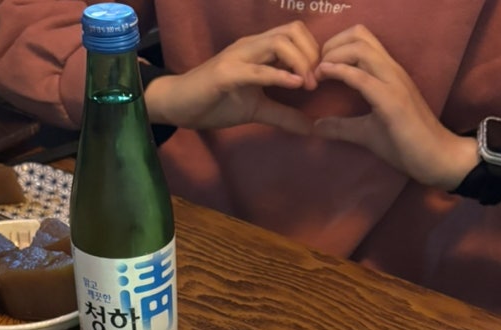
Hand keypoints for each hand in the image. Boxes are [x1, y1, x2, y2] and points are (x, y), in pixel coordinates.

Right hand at [145, 21, 319, 134]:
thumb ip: (283, 115)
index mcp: (260, 49)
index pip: (295, 34)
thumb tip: (310, 127)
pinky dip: (278, 75)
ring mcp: (238, 57)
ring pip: (278, 43)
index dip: (313, 52)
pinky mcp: (225, 74)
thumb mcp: (256, 110)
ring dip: (299, 62)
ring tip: (308, 85)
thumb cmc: (215, 102)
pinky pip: (256, 70)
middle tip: (317, 82)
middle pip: (292, 31)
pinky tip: (295, 85)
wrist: (179, 105)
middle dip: (312, 54)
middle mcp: (251, 46)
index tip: (320, 78)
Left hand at [312, 25, 477, 187]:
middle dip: (330, 45)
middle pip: (359, 35)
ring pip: (360, 49)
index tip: (318, 68)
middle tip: (314, 67)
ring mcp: (393, 83)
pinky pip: (362, 78)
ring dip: (332, 56)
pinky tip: (324, 76)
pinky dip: (339, 72)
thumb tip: (317, 126)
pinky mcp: (392, 102)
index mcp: (388, 73)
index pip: (361, 40)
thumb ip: (342, 126)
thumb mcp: (366, 132)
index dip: (335, 46)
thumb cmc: (405, 144)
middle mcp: (391, 70)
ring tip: (317, 73)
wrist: (435, 158)